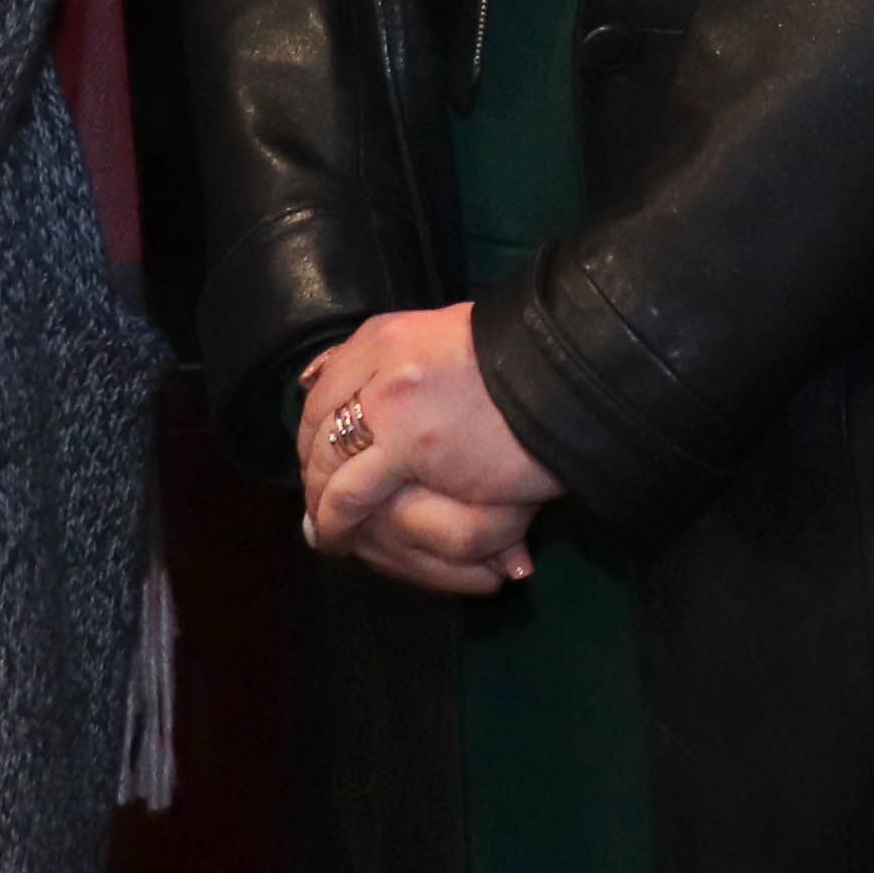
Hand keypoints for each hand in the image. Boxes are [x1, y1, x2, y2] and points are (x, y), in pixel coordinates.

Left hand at [299, 302, 567, 599]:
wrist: (561, 371)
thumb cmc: (513, 362)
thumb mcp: (438, 340)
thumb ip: (387, 360)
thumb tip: (317, 377)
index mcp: (385, 335)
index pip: (323, 387)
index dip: (312, 433)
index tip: (315, 460)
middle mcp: (378, 363)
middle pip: (318, 427)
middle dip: (312, 473)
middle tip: (314, 504)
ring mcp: (390, 402)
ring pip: (328, 465)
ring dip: (321, 505)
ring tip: (325, 532)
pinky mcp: (408, 446)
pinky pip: (351, 493)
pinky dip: (337, 521)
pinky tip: (338, 537)